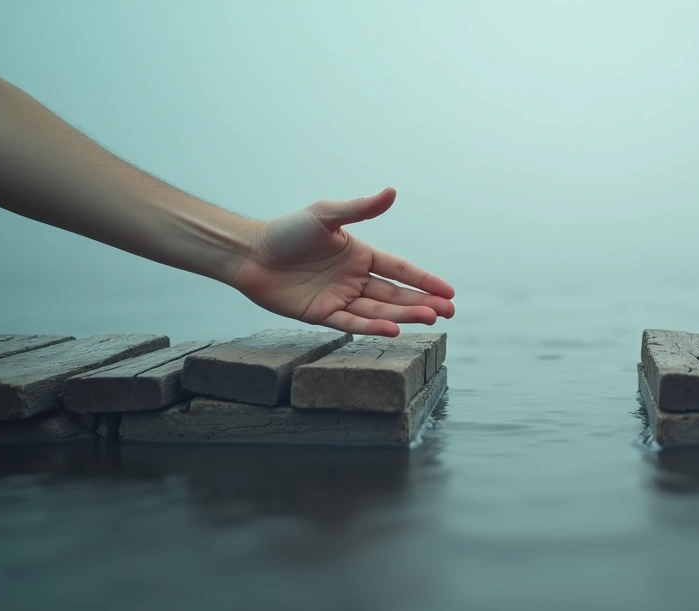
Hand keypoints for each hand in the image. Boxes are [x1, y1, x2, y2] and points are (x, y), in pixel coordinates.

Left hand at [230, 188, 454, 335]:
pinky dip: (372, 327)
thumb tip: (392, 192)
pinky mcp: (321, 316)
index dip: (424, 280)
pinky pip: (352, 324)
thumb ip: (359, 209)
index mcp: (359, 254)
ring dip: (404, 315)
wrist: (250, 253)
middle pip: (395, 294)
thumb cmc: (286, 232)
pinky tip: (393, 329)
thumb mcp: (325, 215)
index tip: (449, 291)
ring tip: (431, 319)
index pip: (399, 269)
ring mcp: (339, 299)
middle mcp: (354, 279)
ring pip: (379, 311)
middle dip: (423, 303)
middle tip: (449, 312)